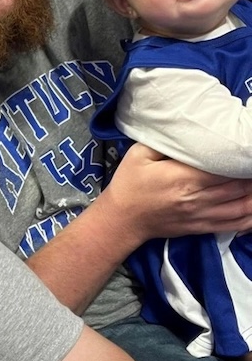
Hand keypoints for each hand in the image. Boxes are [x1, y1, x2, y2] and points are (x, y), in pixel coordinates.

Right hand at [98, 143, 251, 248]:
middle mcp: (198, 198)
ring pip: (243, 205)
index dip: (240, 159)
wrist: (122, 218)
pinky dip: (251, 217)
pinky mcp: (203, 227)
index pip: (225, 167)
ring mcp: (202, 215)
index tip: (244, 150)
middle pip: (239, 186)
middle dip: (250, 174)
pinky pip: (236, 224)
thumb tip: (186, 133)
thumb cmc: (129, 184)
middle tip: (251, 161)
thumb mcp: (138, 154)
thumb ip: (164, 143)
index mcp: (184, 177)